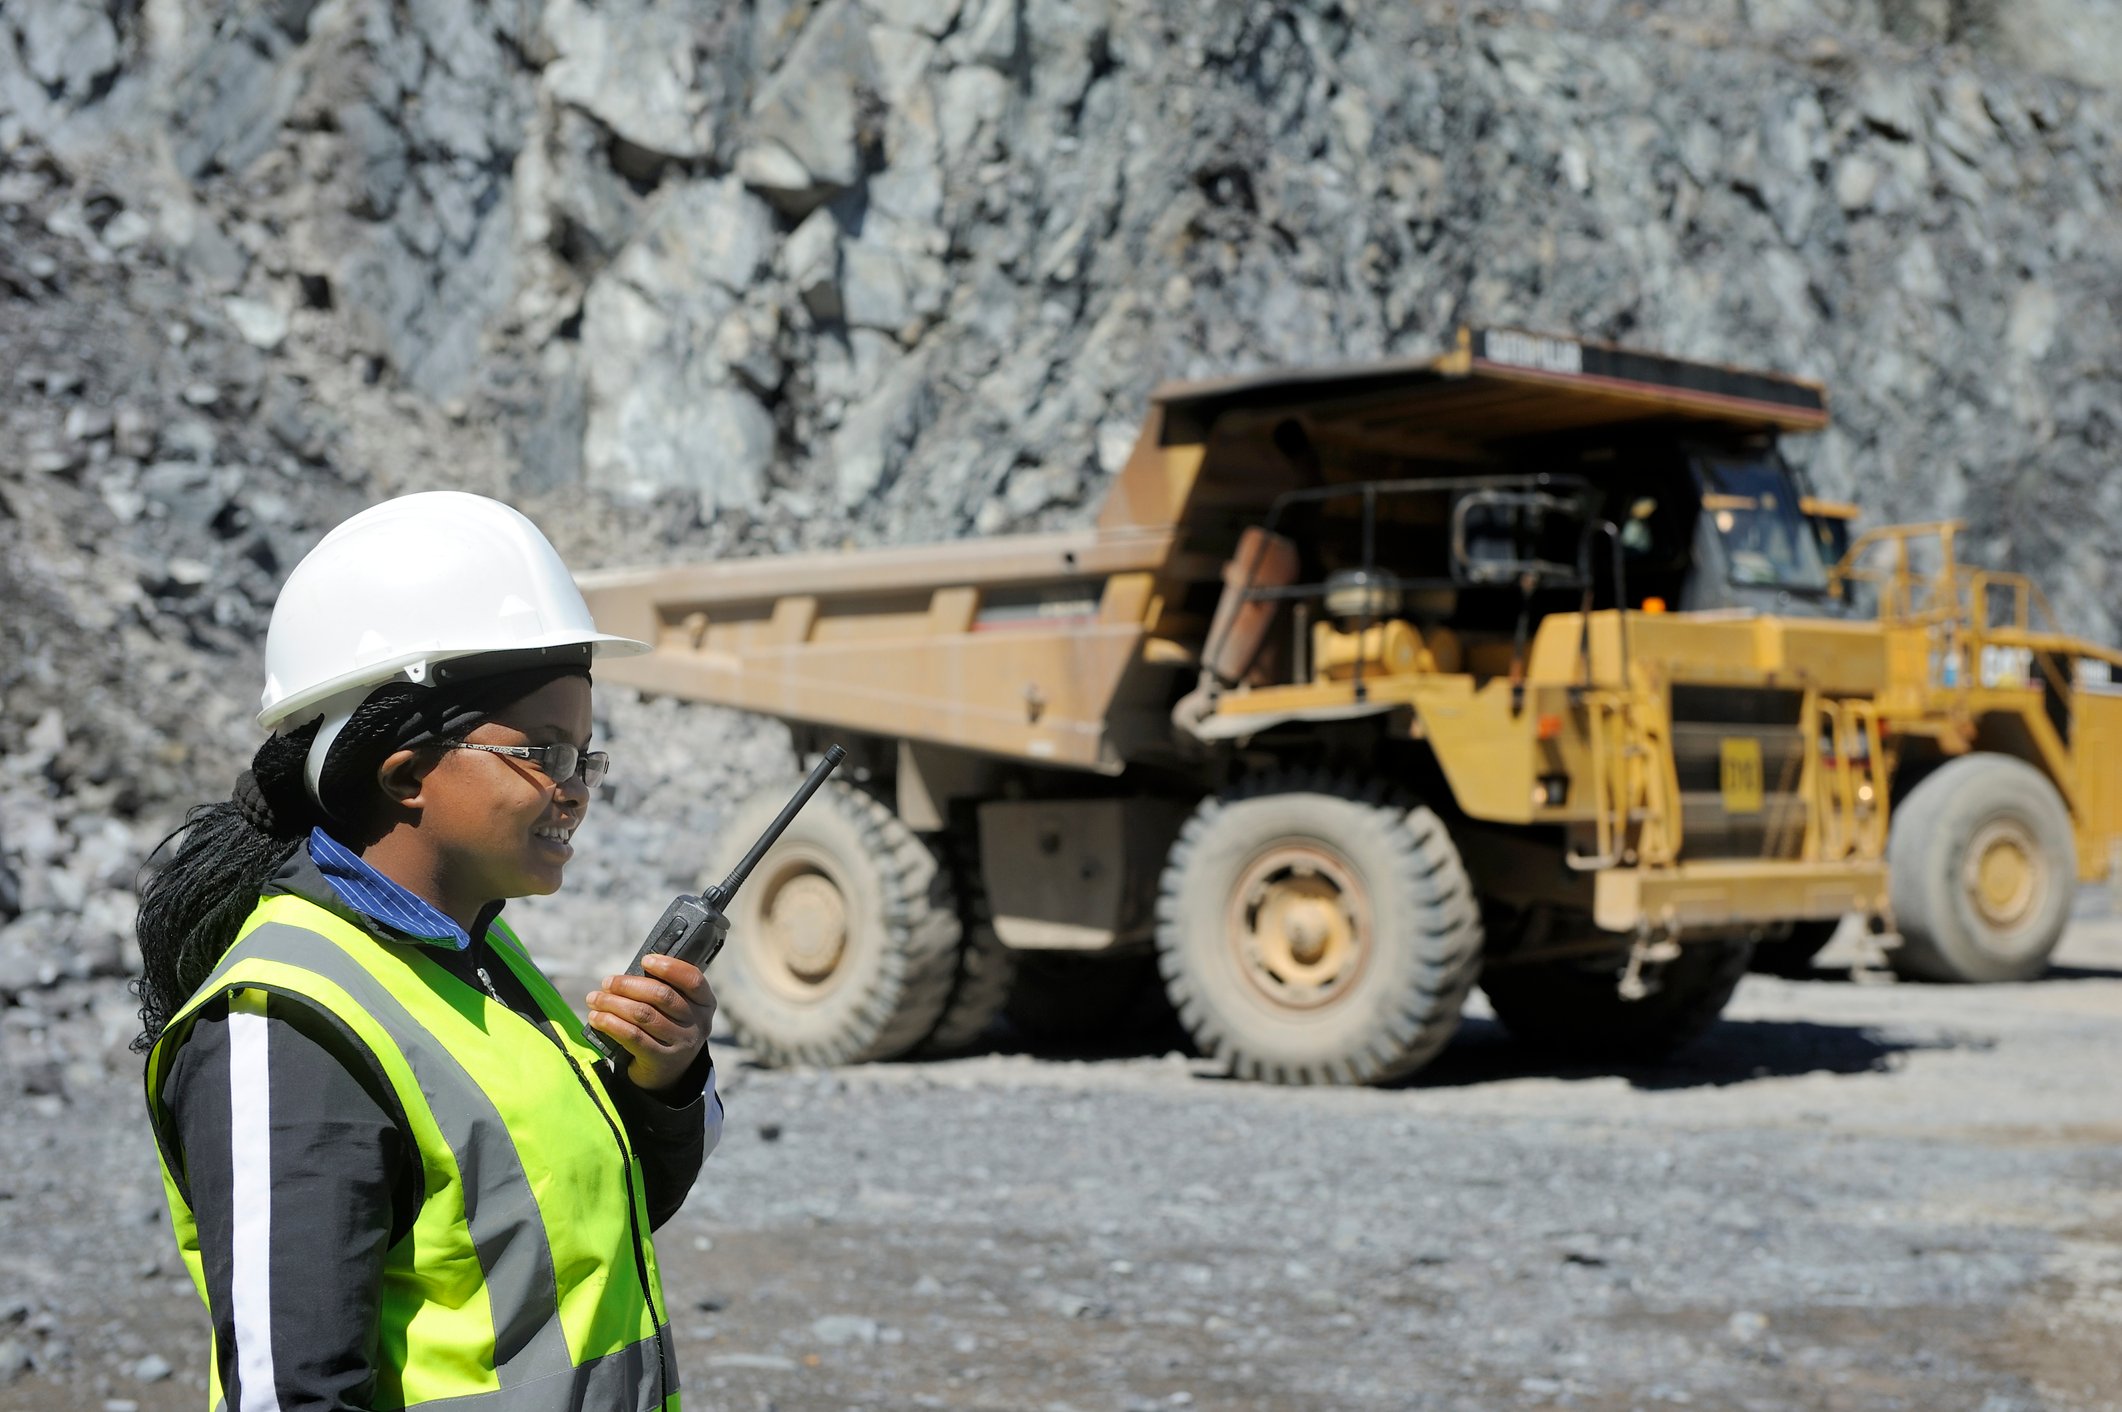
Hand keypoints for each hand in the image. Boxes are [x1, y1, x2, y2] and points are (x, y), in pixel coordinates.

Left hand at [585, 953, 717, 1093]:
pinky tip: (597, 1018)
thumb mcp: (677, 1009)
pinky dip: (611, 1024)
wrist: (669, 1072)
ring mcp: (682, 1043)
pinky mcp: (662, 1059)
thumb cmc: (667, 1028)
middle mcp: (698, 1023)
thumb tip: (627, 975)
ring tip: (595, 999)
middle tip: (607, 982)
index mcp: (705, 1003)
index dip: (669, 967)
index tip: (645, 960)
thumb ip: (664, 990)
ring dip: (614, 1003)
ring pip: (644, 1015)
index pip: (693, 979)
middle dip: (629, 985)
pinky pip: (633, 1037)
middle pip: (662, 996)